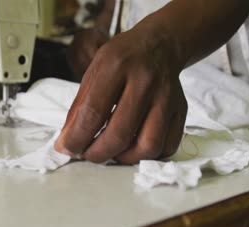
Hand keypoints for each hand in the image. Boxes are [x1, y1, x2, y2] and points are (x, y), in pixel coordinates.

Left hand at [56, 25, 187, 163]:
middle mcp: (145, 81)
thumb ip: (79, 108)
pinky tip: (134, 148)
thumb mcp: (93, 73)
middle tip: (88, 154)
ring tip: (112, 152)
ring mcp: (167, 97)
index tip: (67, 148)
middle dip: (97, 154)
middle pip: (120, 134)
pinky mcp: (181, 110)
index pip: (93, 112)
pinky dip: (148, 156)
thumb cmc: (121, 61)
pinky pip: (168, 147)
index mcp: (116, 66)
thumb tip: (67, 145)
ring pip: (149, 146)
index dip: (77, 138)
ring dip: (125, 158)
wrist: (159, 46)